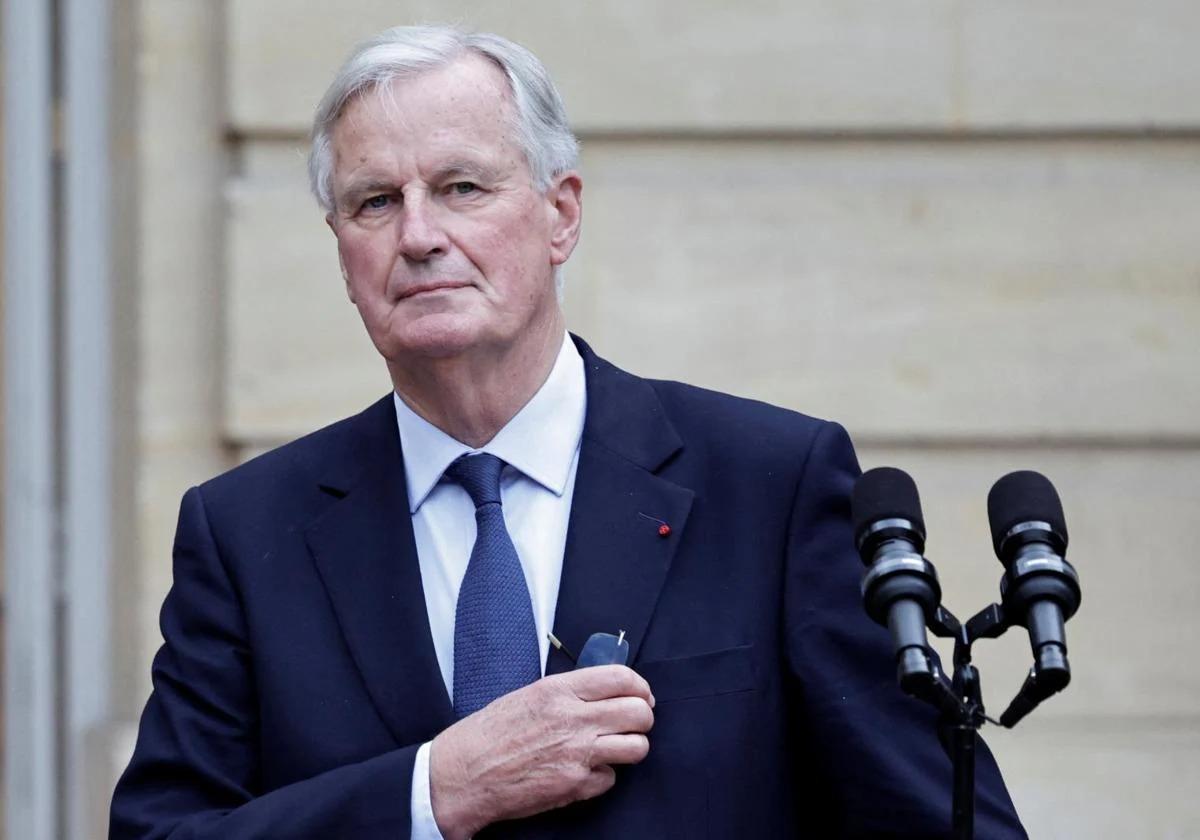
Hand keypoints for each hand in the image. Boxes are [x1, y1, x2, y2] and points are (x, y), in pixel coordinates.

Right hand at [428, 665, 654, 839]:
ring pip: (637, 747)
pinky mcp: (575, 785)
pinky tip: (584, 771)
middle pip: (639, 712)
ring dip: (631, 748)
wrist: (464, 773)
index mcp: (559, 691)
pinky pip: (611, 778)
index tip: (641, 695)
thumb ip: (568, 692)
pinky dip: (603, 776)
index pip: (622, 678)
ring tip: (616, 748)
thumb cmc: (490, 733)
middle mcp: (573, 719)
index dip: (640, 687)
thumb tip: (604, 692)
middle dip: (643, 718)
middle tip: (633, 723)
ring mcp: (577, 754)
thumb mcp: (529, 695)